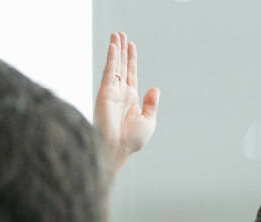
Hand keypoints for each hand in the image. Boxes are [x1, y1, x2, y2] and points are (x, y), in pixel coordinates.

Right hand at [94, 31, 158, 173]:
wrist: (117, 148)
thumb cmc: (131, 140)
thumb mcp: (148, 121)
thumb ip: (151, 104)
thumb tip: (155, 88)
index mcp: (131, 99)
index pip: (131, 74)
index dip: (131, 59)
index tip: (131, 45)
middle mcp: (120, 93)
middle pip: (121, 66)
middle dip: (122, 50)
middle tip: (121, 34)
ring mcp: (112, 92)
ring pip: (114, 66)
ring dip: (115, 50)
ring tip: (116, 35)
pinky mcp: (105, 93)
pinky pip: (109, 72)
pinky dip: (111, 59)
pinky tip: (113, 47)